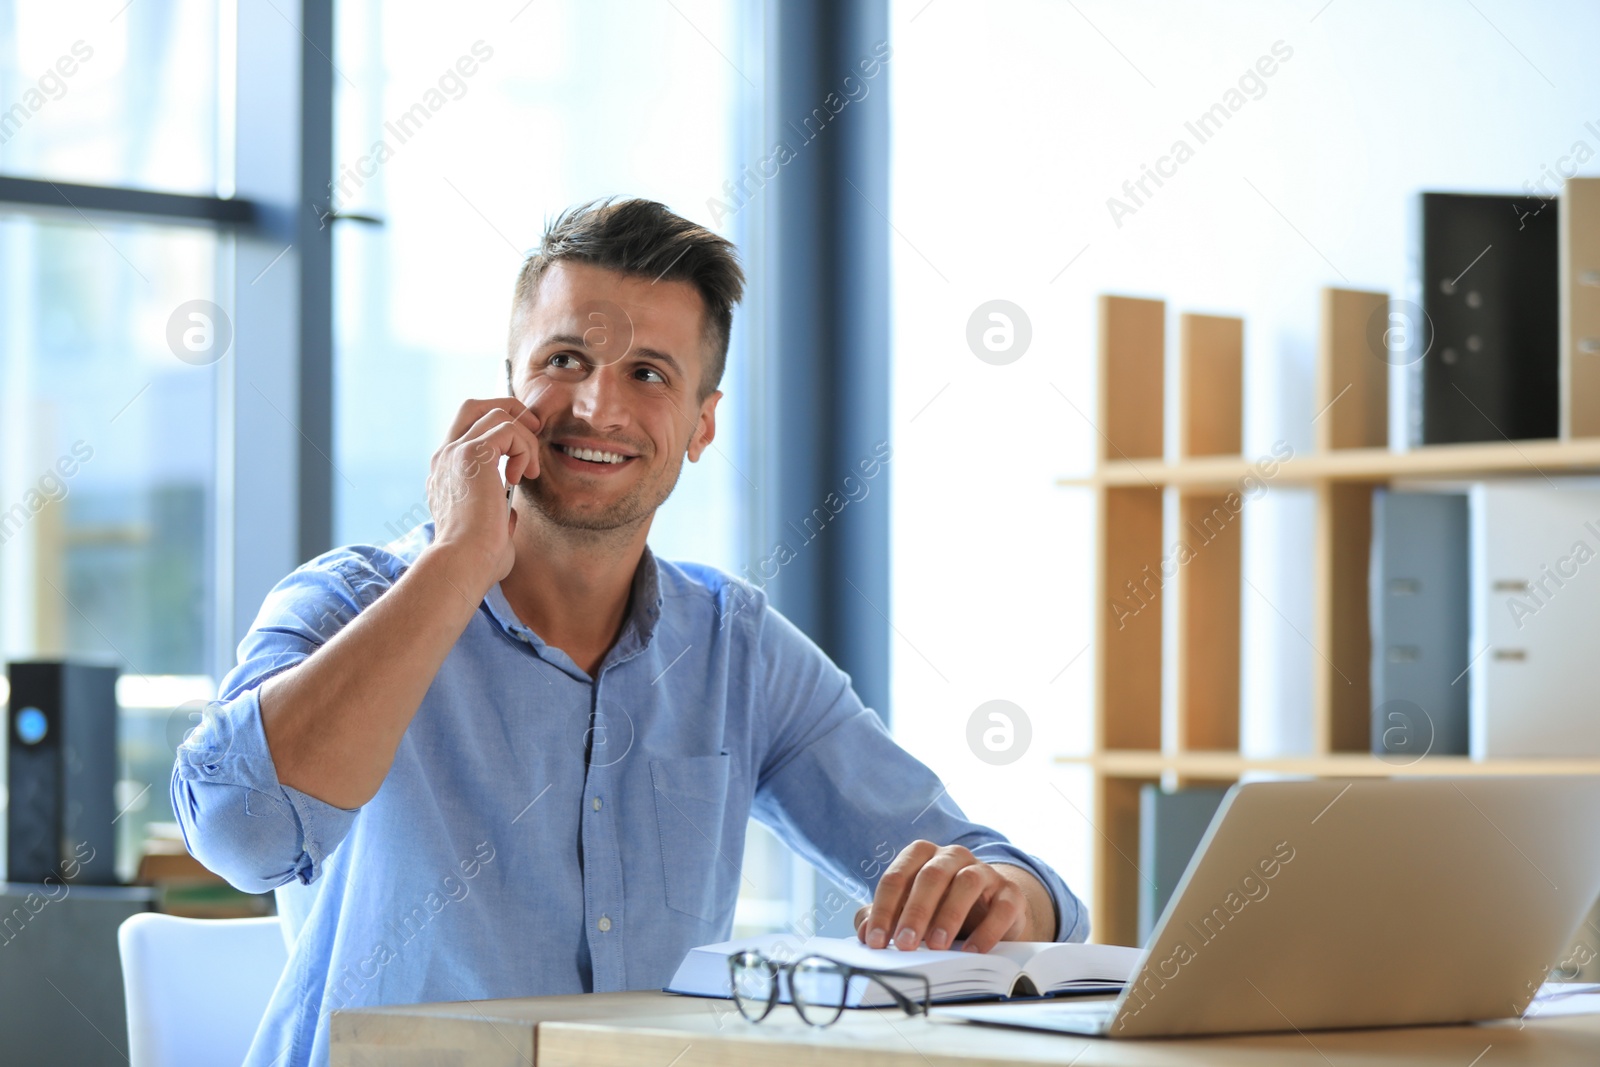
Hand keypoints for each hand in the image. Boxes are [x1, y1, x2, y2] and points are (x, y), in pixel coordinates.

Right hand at [425, 398, 540, 589]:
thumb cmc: (477, 560)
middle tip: (533, 435)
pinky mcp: (471, 453)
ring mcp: (454, 452)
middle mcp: (444, 458)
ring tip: (529, 471)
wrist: (463, 563)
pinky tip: (522, 475)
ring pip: (496, 414)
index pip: (469, 433)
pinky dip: (524, 447)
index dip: (500, 436)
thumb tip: (510, 513)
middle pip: (473, 406)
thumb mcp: (486, 531)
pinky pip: (507, 428)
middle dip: (509, 411)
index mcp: (446, 474)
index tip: (520, 463)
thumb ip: (496, 515)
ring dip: (524, 438)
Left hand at [853, 840, 1051, 953]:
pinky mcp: (1009, 893)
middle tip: (905, 944)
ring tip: (937, 946)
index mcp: (922, 856)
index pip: (897, 877)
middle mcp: (952, 856)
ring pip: (966, 883)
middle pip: (931, 876)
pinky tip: (972, 951)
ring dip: (949, 915)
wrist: (989, 911)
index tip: (875, 942)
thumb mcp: (909, 911)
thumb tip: (865, 932)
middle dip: (915, 911)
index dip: (883, 910)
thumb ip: (883, 917)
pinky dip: (987, 930)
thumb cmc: (940, 908)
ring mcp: (984, 871)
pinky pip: (1001, 906)